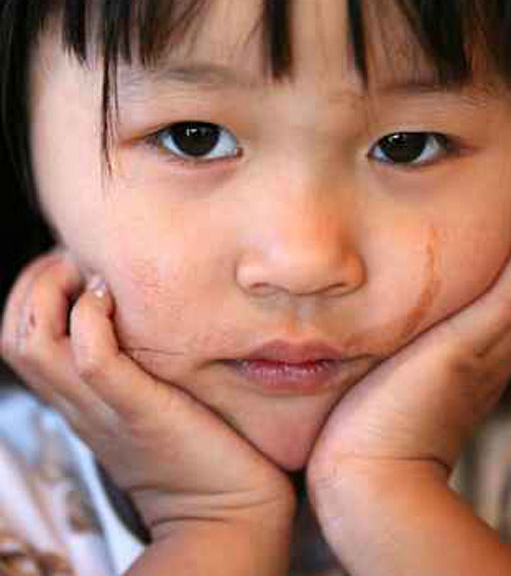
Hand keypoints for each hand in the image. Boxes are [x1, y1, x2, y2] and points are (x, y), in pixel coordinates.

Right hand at [0, 252, 294, 539]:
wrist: (227, 512)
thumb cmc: (198, 442)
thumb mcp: (149, 392)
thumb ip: (135, 359)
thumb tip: (138, 307)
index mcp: (76, 395)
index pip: (17, 334)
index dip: (31, 290)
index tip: (74, 263)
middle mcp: (77, 399)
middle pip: (14, 333)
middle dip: (35, 281)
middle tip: (79, 262)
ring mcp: (103, 405)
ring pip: (34, 341)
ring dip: (53, 291)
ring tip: (94, 275)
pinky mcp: (138, 408)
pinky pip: (92, 358)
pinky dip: (91, 318)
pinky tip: (114, 298)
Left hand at [307, 219, 510, 497]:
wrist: (368, 481)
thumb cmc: (368, 437)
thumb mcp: (396, 384)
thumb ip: (406, 357)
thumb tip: (390, 332)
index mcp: (480, 371)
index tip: (508, 244)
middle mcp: (492, 362)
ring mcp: (481, 357)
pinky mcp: (461, 353)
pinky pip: (510, 299)